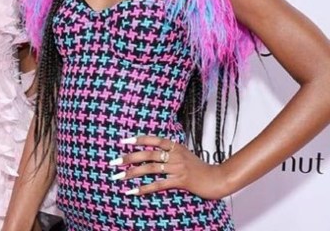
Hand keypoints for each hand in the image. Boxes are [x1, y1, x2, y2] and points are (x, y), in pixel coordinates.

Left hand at [110, 135, 230, 199]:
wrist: (218, 179)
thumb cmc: (200, 168)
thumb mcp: (185, 154)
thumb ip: (170, 151)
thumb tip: (153, 152)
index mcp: (175, 146)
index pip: (153, 140)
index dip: (138, 140)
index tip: (123, 141)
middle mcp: (175, 154)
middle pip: (147, 154)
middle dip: (128, 158)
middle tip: (113, 162)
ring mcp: (178, 167)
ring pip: (150, 168)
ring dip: (132, 173)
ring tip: (119, 177)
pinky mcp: (180, 181)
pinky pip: (158, 184)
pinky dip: (144, 187)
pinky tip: (133, 191)